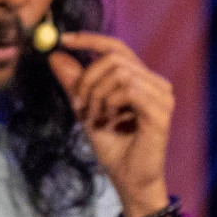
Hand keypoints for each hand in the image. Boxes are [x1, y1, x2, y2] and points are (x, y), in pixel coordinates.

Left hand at [48, 34, 173, 216]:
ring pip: (119, 73)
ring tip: (95, 117)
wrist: (128, 178)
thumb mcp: (85, 109)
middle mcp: (155, 82)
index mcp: (139, 79)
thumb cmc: (112, 145)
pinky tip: (108, 120)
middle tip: (78, 104)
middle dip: (87, 79)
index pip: (116, 47)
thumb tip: (54, 54)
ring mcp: (162, 95)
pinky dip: (109, 102)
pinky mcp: (161, 110)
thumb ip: (73, 83)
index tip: (64, 38)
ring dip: (96, 95)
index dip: (90, 39)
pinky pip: (128, 89)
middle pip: (113, 58)